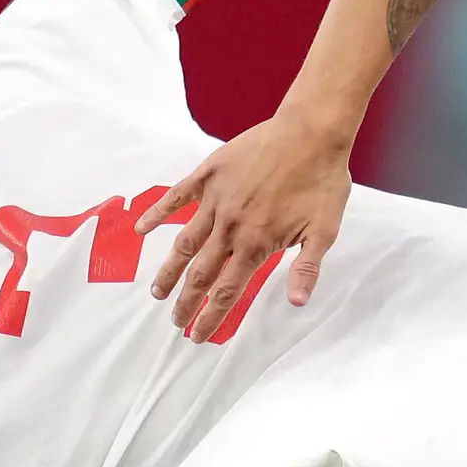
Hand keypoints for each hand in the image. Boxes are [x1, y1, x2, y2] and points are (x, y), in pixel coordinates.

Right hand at [142, 106, 354, 341]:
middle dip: (185, 302)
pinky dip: (157, 213)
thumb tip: (296, 302)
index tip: (197, 335)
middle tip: (174, 320)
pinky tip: (142, 229)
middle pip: (201, 274)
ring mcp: (216, 199)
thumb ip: (306, 268)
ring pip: (184, 242)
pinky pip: (177, 196)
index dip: (210, 317)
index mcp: (257, 244)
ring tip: (156, 290)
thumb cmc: (322, 180)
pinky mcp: (209, 174)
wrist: (311, 131)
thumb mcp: (324, 230)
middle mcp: (231, 226)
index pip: (226, 291)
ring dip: (168, 270)